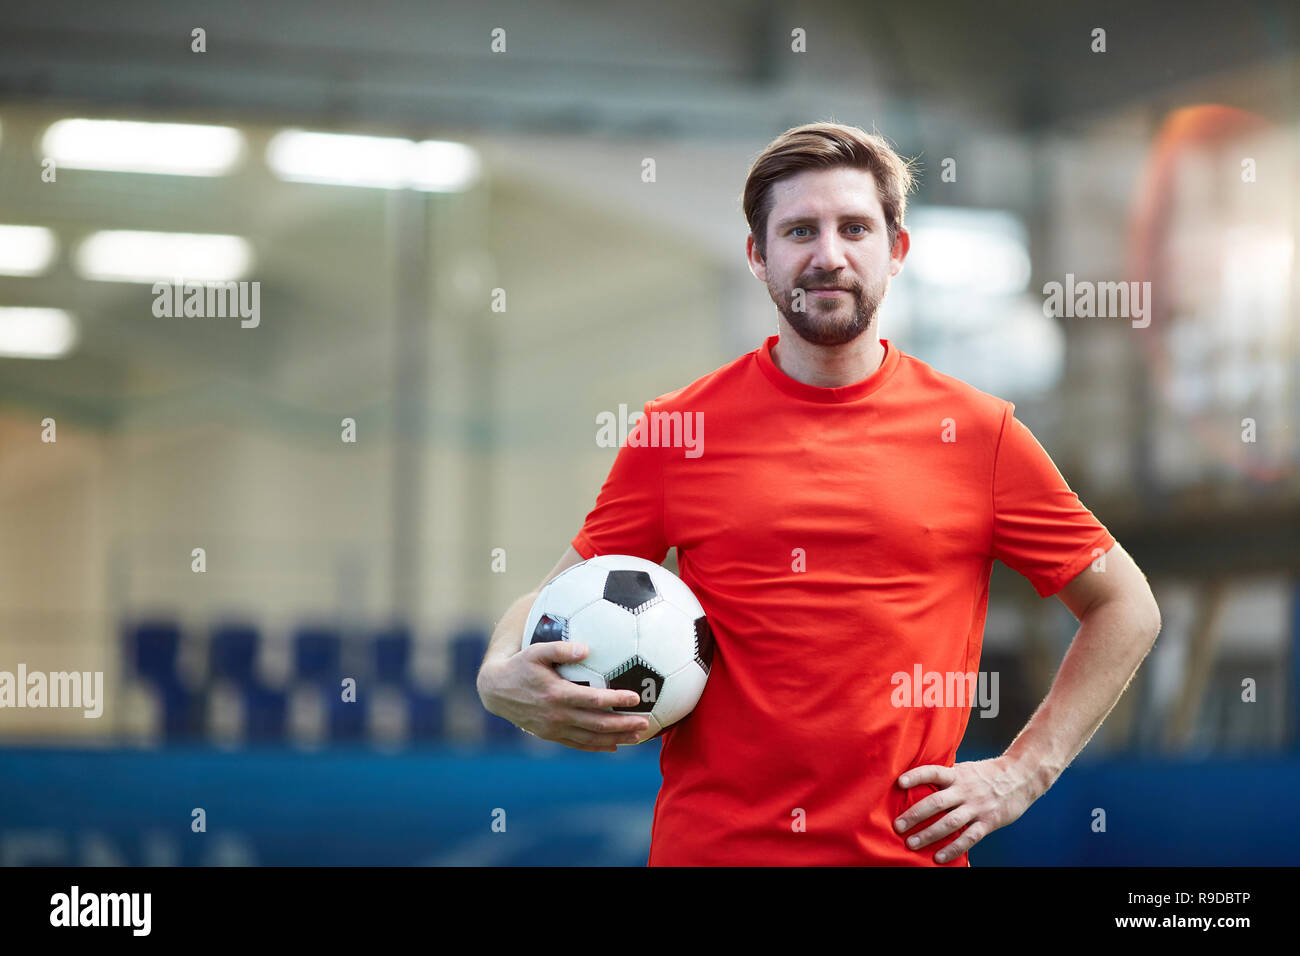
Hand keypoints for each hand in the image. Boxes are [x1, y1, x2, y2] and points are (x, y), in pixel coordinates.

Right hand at [477, 640, 649, 752]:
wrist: (496, 690)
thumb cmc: (520, 665)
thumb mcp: (536, 650)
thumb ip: (561, 648)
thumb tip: (586, 648)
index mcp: (557, 694)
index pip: (594, 700)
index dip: (616, 699)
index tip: (637, 697)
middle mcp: (557, 715)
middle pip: (597, 724)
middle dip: (623, 725)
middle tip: (646, 723)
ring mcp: (554, 728)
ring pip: (591, 738)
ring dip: (616, 738)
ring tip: (638, 737)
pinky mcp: (551, 735)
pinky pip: (578, 744)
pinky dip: (597, 746)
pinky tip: (613, 746)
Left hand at [892, 756, 1041, 862]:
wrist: (1022, 777)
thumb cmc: (988, 774)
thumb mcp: (966, 769)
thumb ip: (947, 776)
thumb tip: (919, 780)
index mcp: (957, 775)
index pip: (933, 772)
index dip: (916, 776)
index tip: (899, 783)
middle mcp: (965, 790)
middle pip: (936, 802)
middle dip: (915, 815)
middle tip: (897, 826)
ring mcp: (977, 807)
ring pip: (949, 823)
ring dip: (928, 834)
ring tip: (911, 844)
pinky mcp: (988, 822)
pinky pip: (968, 838)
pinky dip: (952, 849)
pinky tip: (938, 857)